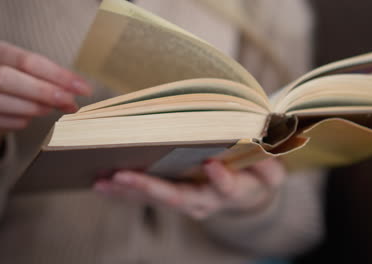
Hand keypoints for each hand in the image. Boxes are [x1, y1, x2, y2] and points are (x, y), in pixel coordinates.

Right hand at [0, 40, 91, 135]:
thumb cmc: (9, 80)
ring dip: (31, 107)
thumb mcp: (25, 71)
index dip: (58, 75)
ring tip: (50, 109)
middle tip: (70, 101)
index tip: (84, 88)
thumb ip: (49, 79)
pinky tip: (29, 118)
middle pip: (6, 78)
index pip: (27, 60)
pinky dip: (16, 121)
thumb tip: (79, 91)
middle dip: (43, 91)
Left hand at [94, 158, 286, 219]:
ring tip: (101, 182)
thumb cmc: (257, 178)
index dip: (221, 179)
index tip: (213, 165)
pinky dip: (125, 192)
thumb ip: (266, 162)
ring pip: (156, 200)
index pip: (227, 188)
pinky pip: (148, 198)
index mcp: (233, 192)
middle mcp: (205, 202)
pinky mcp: (174, 199)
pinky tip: (103, 183)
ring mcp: (186, 203)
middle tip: (122, 177)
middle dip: (149, 188)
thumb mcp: (270, 171)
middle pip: (177, 198)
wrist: (246, 198)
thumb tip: (260, 142)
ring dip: (127, 192)